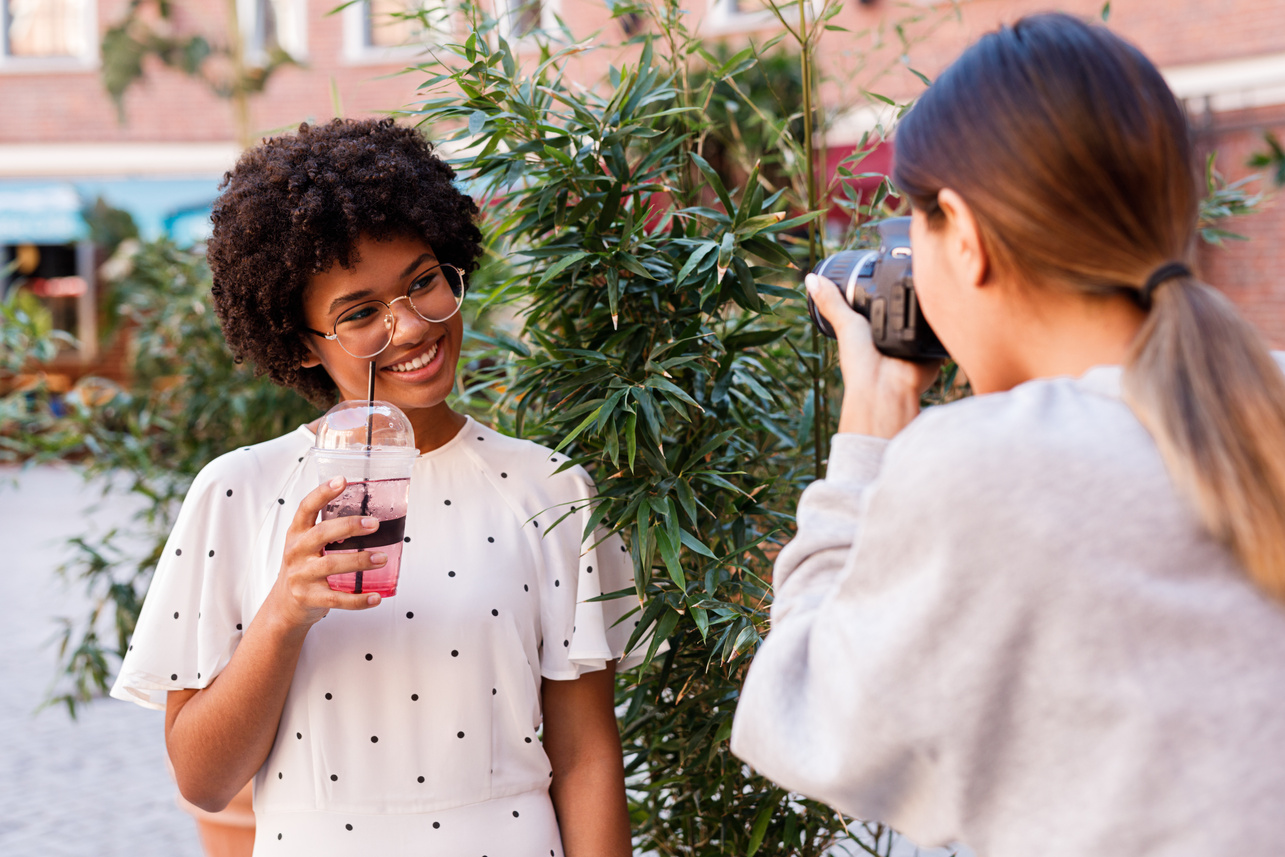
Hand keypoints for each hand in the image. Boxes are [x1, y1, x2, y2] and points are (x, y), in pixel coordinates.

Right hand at [263, 476, 385, 631]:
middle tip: (374, 524)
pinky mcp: (309, 598)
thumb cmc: (303, 568)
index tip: (342, 481)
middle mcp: (296, 552)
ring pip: (332, 565)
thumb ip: (328, 529)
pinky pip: (337, 599)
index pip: (306, 508)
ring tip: (382, 558)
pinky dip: (359, 599)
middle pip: (322, 534)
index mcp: (297, 534)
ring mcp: (301, 576)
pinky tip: (376, 596)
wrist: (284, 605)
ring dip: (360, 561)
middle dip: (349, 526)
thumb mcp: (305, 544)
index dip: (323, 493)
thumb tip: (371, 513)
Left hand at [806, 273, 940, 438]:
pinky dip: (942, 325)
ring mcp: (915, 345)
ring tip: (929, 292)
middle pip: (905, 311)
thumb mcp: (846, 325)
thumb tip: (811, 278)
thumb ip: (832, 302)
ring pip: (926, 321)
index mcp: (873, 331)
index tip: (888, 269)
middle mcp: (894, 338)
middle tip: (913, 280)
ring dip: (927, 311)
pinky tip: (945, 309)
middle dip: (910, 298)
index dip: (885, 291)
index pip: (882, 306)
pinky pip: (942, 334)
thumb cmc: (861, 363)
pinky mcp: (933, 352)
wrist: (885, 388)